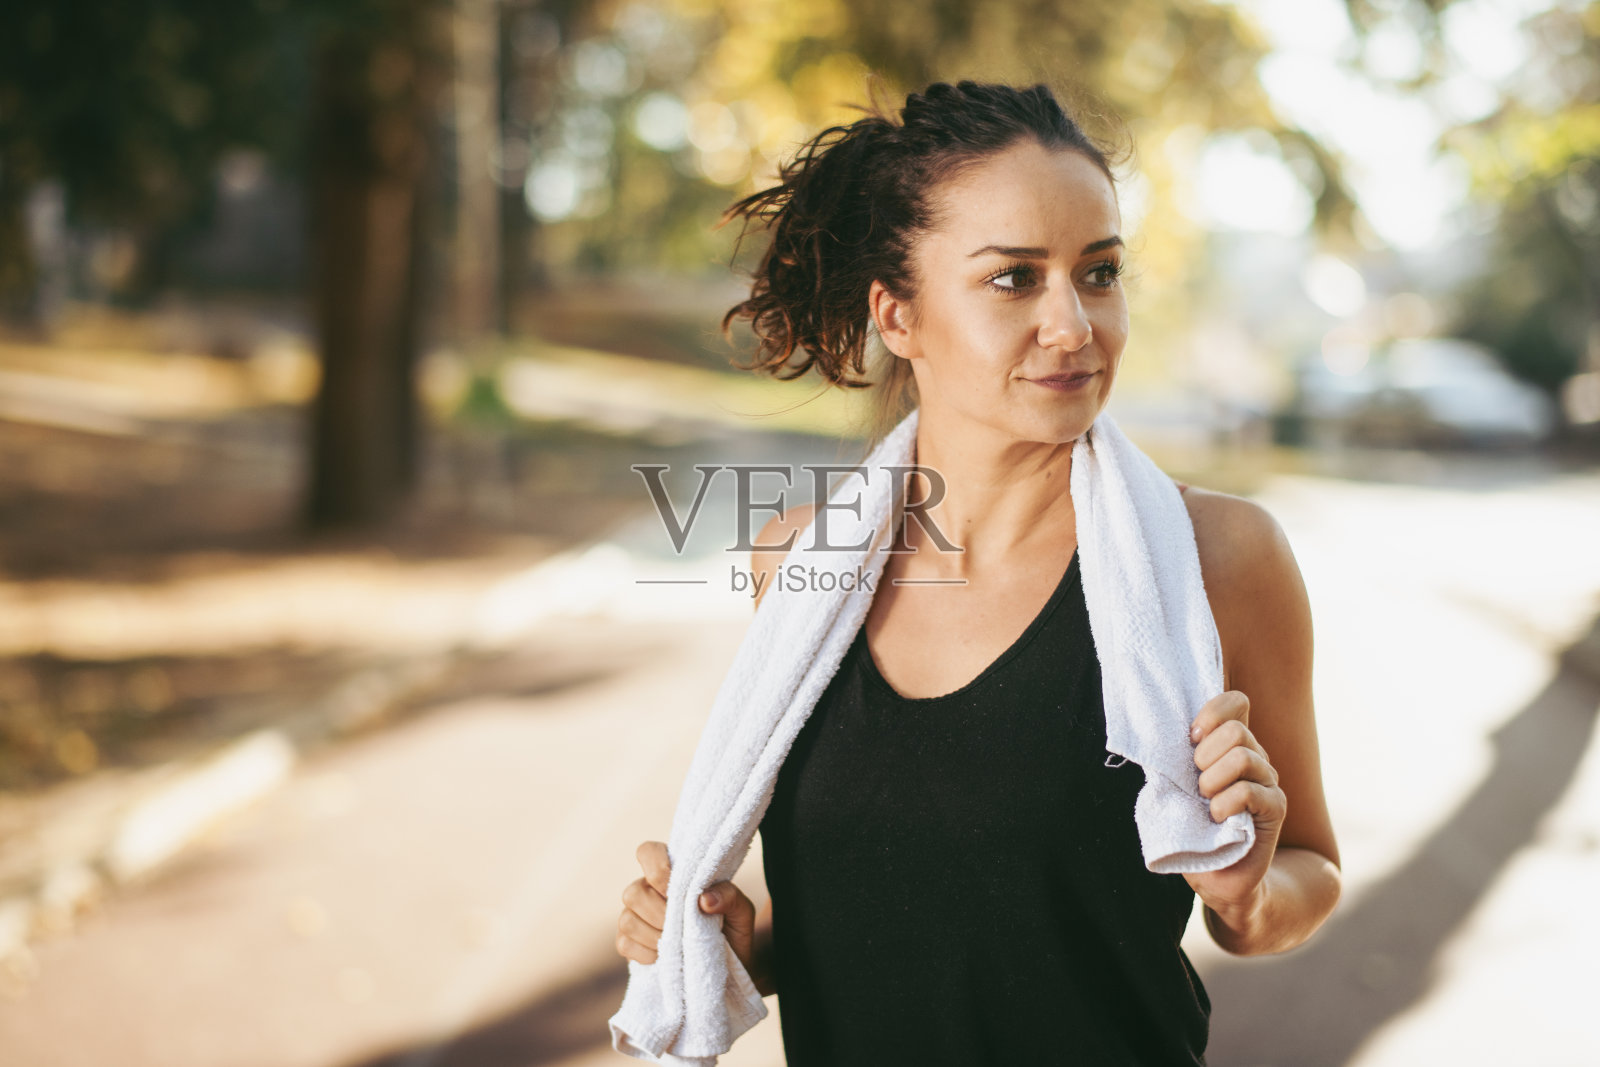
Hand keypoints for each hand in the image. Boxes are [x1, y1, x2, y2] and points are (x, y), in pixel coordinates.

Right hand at [616, 840, 759, 978]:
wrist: (728, 967)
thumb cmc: (732, 930)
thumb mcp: (742, 911)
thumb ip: (729, 896)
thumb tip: (704, 899)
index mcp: (673, 873)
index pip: (648, 853)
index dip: (657, 869)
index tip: (677, 890)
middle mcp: (648, 890)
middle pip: (633, 892)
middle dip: (660, 914)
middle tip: (683, 927)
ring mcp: (636, 916)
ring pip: (626, 919)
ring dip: (653, 935)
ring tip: (677, 944)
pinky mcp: (629, 942)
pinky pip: (623, 944)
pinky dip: (645, 953)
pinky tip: (663, 957)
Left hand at [1182, 690, 1286, 933]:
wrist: (1219, 878)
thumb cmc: (1192, 830)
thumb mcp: (1176, 788)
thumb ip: (1175, 758)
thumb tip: (1157, 729)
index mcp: (1231, 746)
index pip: (1236, 702)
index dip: (1212, 713)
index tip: (1191, 739)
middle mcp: (1255, 758)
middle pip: (1236, 729)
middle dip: (1205, 755)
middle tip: (1196, 784)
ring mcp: (1269, 782)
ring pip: (1244, 757)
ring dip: (1212, 782)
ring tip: (1205, 804)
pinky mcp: (1276, 808)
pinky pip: (1250, 791)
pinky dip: (1224, 805)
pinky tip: (1216, 819)